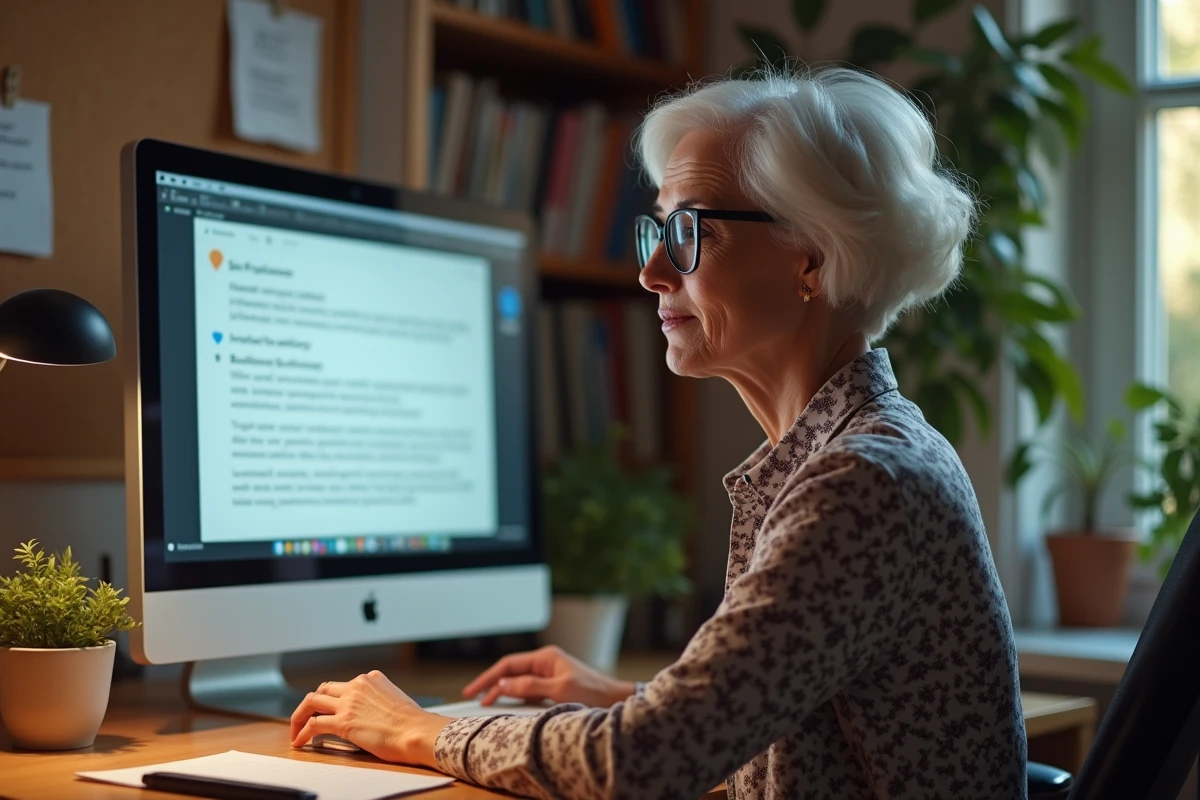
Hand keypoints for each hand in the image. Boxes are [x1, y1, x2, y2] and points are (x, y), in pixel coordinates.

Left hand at [289, 670, 448, 768]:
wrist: (416, 731)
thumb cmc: (412, 723)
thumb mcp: (396, 701)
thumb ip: (379, 701)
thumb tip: (373, 714)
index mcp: (372, 678)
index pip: (345, 684)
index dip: (335, 698)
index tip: (332, 710)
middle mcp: (358, 685)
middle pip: (324, 689)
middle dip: (313, 702)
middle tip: (307, 716)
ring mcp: (348, 703)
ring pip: (312, 700)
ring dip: (300, 714)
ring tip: (296, 728)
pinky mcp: (343, 721)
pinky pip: (313, 724)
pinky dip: (302, 732)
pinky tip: (300, 741)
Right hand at [463, 645, 635, 707]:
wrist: (614, 701)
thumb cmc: (592, 693)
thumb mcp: (559, 690)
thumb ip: (529, 687)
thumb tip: (502, 686)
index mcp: (545, 657)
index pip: (508, 665)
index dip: (488, 677)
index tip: (473, 690)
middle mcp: (545, 663)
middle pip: (510, 672)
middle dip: (490, 683)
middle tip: (471, 696)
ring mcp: (548, 675)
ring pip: (518, 682)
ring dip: (501, 691)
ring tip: (484, 703)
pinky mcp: (552, 687)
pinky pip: (527, 691)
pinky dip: (514, 697)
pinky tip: (506, 705)